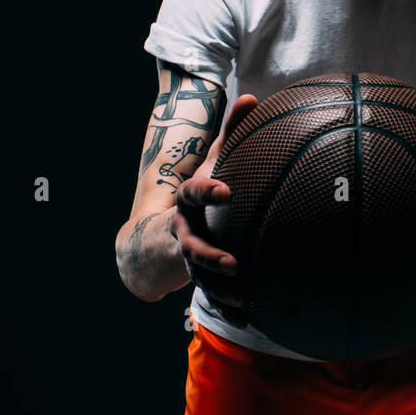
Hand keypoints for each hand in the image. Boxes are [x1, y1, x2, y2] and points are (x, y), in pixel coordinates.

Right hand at [171, 93, 259, 326]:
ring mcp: (189, 258)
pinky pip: (212, 295)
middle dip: (210, 256)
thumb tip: (254, 98)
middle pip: (192, 245)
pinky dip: (229, 307)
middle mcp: (185, 231)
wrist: (161, 231)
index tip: (227, 191)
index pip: (195, 192)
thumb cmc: (204, 190)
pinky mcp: (199, 278)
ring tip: (244, 298)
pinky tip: (250, 317)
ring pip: (200, 278)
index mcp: (190, 200)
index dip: (209, 190)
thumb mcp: (215, 161)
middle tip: (233, 263)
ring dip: (221, 290)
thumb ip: (232, 132)